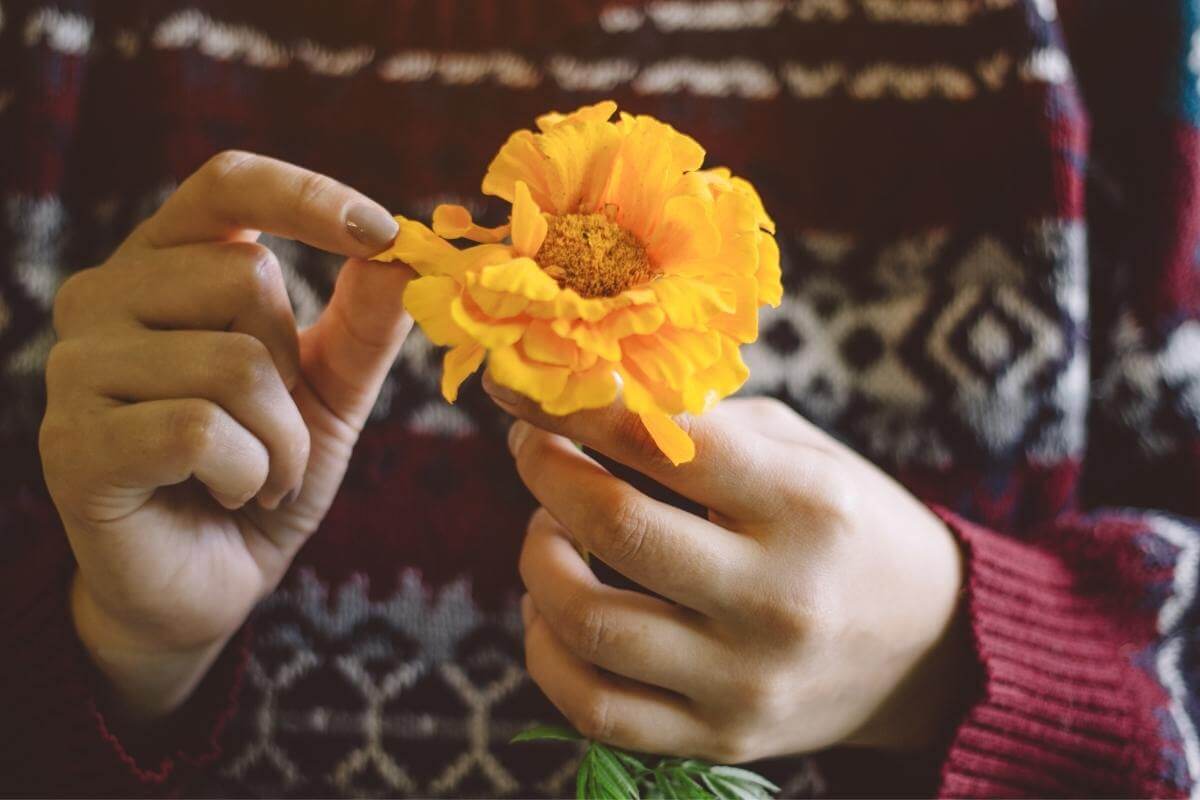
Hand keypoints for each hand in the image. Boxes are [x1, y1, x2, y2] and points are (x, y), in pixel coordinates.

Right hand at [39, 152, 412, 721]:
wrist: (208, 582)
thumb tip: (403, 251)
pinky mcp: (72, 445)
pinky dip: (247, 473)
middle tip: (278, 431)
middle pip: (244, 276)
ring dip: (281, 440)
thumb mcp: (329, 393)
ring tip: (260, 476)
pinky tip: (229, 495)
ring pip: (233, 363)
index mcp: (164, 265)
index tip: (383, 232)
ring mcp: (75, 370)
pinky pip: (199, 430)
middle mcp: (103, 298)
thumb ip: (363, 323)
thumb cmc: (264, 471)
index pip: (227, 183)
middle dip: (295, 371)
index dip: (307, 196)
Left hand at [486, 381, 969, 761]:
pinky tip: (550, 610)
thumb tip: (592, 395)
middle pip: (614, 524)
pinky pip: (595, 705)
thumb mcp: (805, 452)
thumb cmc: (851, 527)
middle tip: (532, 446)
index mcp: (808, 504)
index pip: (664, 441)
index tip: (517, 380)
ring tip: (548, 526)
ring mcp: (747, 678)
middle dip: (545, 470)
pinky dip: (546, 650)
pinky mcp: (721, 737)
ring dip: (537, 559)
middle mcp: (778, 597)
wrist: (931, 649)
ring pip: (588, 622)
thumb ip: (708, 424)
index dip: (573, 403)